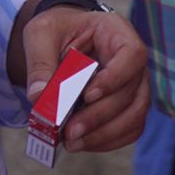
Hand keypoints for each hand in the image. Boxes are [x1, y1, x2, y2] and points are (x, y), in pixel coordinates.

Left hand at [13, 1, 149, 153]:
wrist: (62, 38)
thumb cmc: (57, 30)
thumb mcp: (41, 34)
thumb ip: (40, 63)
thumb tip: (39, 97)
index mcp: (116, 32)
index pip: (132, 55)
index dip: (115, 78)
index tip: (88, 95)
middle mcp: (133, 60)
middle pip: (131, 92)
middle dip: (99, 116)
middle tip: (70, 131)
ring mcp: (135, 85)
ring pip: (135, 115)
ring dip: (104, 134)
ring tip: (72, 142)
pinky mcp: (128, 106)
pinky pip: (129, 129)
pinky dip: (107, 141)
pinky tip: (82, 143)